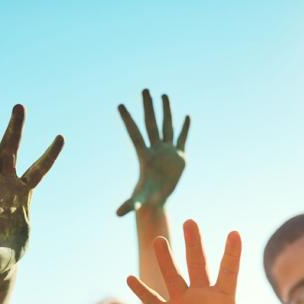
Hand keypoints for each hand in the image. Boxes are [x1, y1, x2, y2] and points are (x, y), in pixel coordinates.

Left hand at [116, 89, 189, 215]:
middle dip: (148, 107)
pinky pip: (182, 139)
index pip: (134, 133)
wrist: (158, 200)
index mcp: (144, 156)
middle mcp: (155, 149)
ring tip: (163, 95)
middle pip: (151, 124)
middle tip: (144, 90)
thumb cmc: (146, 199)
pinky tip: (186, 116)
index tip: (120, 104)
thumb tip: (117, 214)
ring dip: (166, 111)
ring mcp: (167, 151)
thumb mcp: (138, 202)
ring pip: (167, 127)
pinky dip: (185, 128)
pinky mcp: (179, 156)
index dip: (127, 119)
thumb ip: (129, 205)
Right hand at [127, 220, 269, 303]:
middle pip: (197, 265)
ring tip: (158, 240)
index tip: (235, 234)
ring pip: (172, 276)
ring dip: (165, 259)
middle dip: (194, 244)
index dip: (231, 254)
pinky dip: (141, 291)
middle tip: (190, 222)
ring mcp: (182, 303)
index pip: (228, 272)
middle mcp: (201, 295)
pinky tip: (130, 278)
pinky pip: (152, 300)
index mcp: (223, 299)